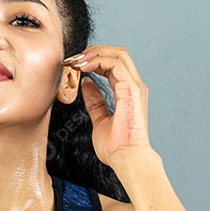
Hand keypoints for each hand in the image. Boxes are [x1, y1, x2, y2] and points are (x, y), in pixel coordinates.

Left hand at [63, 46, 152, 167]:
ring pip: (118, 54)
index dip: (93, 60)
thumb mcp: (100, 120)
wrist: (126, 158)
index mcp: (128, 92)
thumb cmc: (117, 147)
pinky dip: (98, 60)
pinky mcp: (132, 89)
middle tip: (74, 59)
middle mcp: (134, 86)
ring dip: (95, 53)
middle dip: (94, 51)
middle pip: (117, 53)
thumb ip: (95, 102)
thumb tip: (87, 85)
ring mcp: (135, 86)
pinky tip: (84, 67)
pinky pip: (115, 64)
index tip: (74, 66)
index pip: (113, 64)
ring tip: (77, 61)